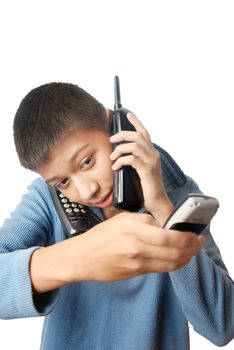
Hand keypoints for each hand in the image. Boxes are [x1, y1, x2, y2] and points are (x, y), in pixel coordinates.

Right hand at [66, 212, 204, 282]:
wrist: (82, 258)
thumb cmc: (100, 236)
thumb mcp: (121, 219)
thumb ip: (144, 221)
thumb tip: (166, 226)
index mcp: (132, 227)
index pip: (167, 235)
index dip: (186, 237)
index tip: (194, 234)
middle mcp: (135, 246)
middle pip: (173, 250)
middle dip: (191, 247)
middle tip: (199, 243)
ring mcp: (135, 262)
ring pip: (170, 262)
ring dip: (186, 257)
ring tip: (192, 251)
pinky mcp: (135, 273)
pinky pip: (160, 270)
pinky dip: (173, 264)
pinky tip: (178, 259)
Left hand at [109, 113, 173, 224]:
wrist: (157, 202)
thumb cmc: (147, 188)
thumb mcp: (141, 171)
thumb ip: (135, 161)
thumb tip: (121, 156)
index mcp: (152, 154)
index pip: (145, 133)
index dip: (137, 123)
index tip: (128, 115)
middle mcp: (154, 155)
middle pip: (138, 136)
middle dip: (123, 134)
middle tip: (112, 139)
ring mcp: (151, 162)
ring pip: (134, 145)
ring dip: (120, 149)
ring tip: (112, 156)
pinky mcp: (147, 170)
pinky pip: (132, 159)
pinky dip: (121, 161)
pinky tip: (116, 167)